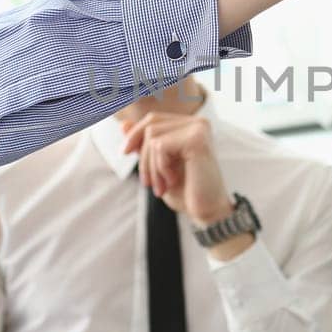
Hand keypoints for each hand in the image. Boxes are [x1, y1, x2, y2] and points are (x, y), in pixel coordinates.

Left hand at [121, 112, 250, 256]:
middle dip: (143, 156)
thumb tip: (123, 124)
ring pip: (153, 136)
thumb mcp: (157, 166)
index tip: (125, 153)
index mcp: (191, 126)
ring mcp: (199, 129)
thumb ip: (143, 145)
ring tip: (161, 186)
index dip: (135, 135)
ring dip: (151, 166)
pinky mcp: (197, 140)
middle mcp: (198, 123)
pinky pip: (160, 146)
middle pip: (151, 125)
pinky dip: (160, 168)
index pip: (153, 119)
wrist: (208, 212)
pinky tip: (172, 181)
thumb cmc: (186, 191)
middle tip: (148, 182)